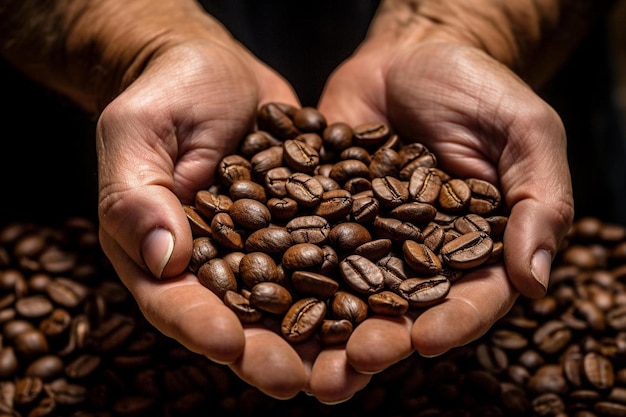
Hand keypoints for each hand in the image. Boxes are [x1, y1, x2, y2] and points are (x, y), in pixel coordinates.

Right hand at [94, 34, 322, 399]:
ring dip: (320, 334)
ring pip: (292, 300)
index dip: (199, 324)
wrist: (216, 69)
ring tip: (352, 361)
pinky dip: (355, 282)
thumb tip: (167, 261)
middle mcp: (217, 260)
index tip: (229, 344)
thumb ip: (139, 195)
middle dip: (268, 350)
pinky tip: (384, 302)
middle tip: (299, 379)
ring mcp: (265, 245)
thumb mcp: (139, 132)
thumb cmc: (168, 92)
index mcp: (163, 248)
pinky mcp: (304, 224)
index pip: (174, 299)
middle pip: (239, 317)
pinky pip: (329, 258)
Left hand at [318, 41, 573, 372]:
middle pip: (401, 309)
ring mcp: (366, 236)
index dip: (453, 321)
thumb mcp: (525, 133)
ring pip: (347, 290)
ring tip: (301, 357)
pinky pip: (304, 241)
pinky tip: (262, 289)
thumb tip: (536, 280)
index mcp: (475, 247)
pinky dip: (286, 266)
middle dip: (378, 341)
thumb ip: (540, 200)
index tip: (427, 341)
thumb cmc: (478, 88)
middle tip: (350, 367)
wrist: (411, 55)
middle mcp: (417, 253)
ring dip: (325, 326)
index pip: (471, 297)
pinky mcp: (323, 212)